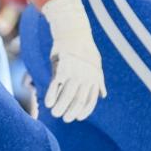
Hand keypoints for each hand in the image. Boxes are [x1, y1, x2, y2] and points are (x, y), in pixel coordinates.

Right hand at [42, 0, 106, 121]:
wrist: (73, 31)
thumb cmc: (84, 48)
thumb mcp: (96, 64)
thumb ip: (98, 81)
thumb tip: (102, 95)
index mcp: (94, 78)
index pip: (90, 100)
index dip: (83, 111)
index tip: (77, 117)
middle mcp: (85, 78)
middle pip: (78, 100)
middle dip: (70, 111)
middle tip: (64, 118)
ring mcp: (73, 73)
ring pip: (66, 95)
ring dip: (60, 106)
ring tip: (54, 113)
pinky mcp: (61, 68)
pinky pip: (56, 86)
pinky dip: (52, 95)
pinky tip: (47, 103)